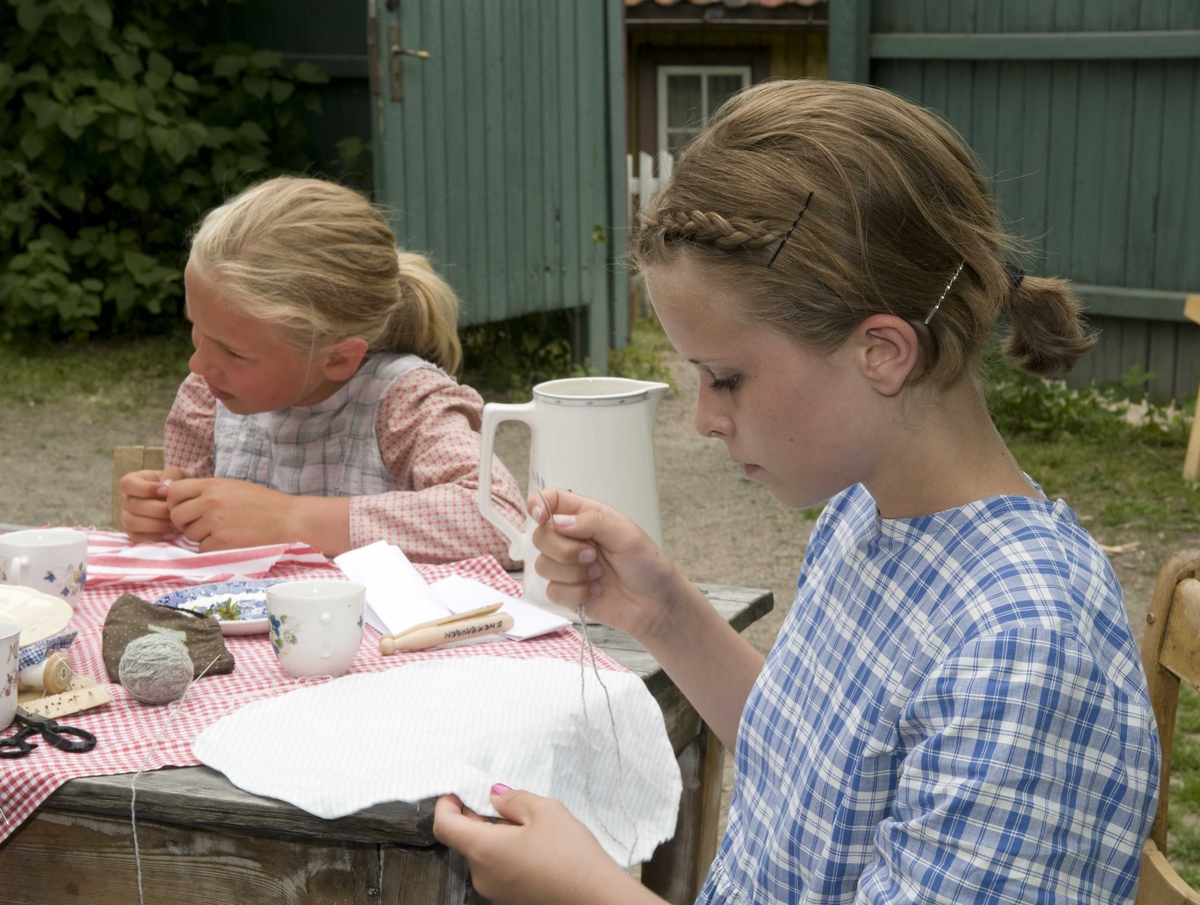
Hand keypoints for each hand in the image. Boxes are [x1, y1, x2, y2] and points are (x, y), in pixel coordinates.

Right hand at [119, 466, 188, 542]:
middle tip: (174, 511)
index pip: (127, 484)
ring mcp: (127, 518)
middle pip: (133, 506)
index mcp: (133, 482)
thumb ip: (172, 474)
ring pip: (132, 523)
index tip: (165, 491)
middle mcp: (126, 500)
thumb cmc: (177, 486)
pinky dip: (155, 537)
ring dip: (156, 524)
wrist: (184, 505)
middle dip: (157, 510)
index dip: (145, 488)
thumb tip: (165, 485)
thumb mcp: (177, 475)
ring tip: (174, 524)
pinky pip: (137, 538)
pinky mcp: (133, 534)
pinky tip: (171, 534)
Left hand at [165, 478, 296, 550]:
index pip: (174, 491)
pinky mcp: (222, 543)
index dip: (175, 502)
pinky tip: (229, 541)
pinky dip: (212, 548)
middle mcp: (210, 502)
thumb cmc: (262, 503)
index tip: (186, 508)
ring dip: (201, 536)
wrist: (288, 518)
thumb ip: (206, 491)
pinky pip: (202, 549)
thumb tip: (172, 495)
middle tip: (203, 524)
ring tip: (223, 531)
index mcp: (213, 485)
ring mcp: (215, 523)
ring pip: (189, 534)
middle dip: (185, 523)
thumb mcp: (232, 487)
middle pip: (176, 515)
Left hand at [433, 786, 655, 904]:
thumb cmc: (572, 856)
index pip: (444, 826)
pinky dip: (507, 854)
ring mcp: (496, 892)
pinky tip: (536, 846)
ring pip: (484, 855)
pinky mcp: (510, 900)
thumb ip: (513, 799)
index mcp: (484, 850)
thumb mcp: (545, 811)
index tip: (458, 791)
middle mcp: (482, 876)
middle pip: (465, 840)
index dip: (447, 804)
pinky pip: (498, 871)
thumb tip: (495, 797)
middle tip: (503, 801)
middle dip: (478, 817)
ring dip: (496, 836)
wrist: (598, 900)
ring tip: (529, 824)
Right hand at [529, 488, 687, 641]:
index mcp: (586, 517)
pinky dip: (576, 593)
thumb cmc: (648, 564)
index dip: (539, 504)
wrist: (657, 604)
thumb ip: (593, 522)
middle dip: (563, 549)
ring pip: (543, 565)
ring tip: (599, 575)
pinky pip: (552, 591)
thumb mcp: (627, 535)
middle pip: (540, 535)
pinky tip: (596, 591)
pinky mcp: (567, 593)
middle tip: (592, 556)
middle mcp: (572, 539)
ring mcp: (568, 567)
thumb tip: (557, 521)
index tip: (542, 517)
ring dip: (573, 573)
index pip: (551, 500)